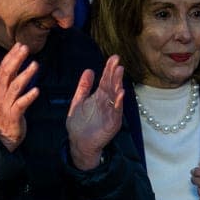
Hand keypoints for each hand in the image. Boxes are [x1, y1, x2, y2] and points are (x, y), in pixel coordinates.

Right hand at [0, 43, 40, 151]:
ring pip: (14, 86)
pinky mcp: (14, 114)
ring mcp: (7, 103)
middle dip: (16, 60)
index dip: (11, 56)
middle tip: (25, 48)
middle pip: (6, 72)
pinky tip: (37, 90)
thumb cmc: (8, 112)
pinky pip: (21, 104)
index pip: (3, 67)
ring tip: (35, 65)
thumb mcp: (8, 94)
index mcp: (0, 87)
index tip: (20, 44)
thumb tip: (19, 66)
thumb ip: (12, 81)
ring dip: (25, 75)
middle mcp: (1, 93)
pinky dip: (28, 97)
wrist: (1, 135)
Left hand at [66, 54, 124, 169]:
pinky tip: (120, 93)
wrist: (79, 142)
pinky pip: (116, 112)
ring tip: (119, 72)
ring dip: (118, 84)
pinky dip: (119, 103)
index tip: (113, 57)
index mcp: (99, 97)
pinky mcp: (112, 123)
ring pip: (115, 96)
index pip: (106, 80)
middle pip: (111, 86)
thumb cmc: (79, 124)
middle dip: (114, 73)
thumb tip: (89, 70)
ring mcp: (111, 113)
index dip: (109, 69)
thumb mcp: (78, 101)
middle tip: (117, 61)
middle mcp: (107, 103)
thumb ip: (84, 87)